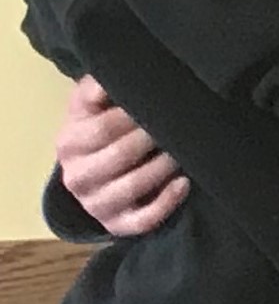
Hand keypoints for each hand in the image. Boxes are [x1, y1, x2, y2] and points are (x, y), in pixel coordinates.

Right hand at [55, 76, 186, 235]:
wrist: (91, 172)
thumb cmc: (97, 129)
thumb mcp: (91, 106)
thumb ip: (97, 89)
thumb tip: (107, 79)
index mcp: (68, 143)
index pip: (103, 129)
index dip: (133, 116)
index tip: (161, 102)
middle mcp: (76, 177)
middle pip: (119, 156)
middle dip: (152, 138)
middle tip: (180, 124)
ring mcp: (95, 204)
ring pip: (132, 187)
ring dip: (162, 167)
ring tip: (182, 151)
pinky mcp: (117, 225)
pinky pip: (143, 220)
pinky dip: (166, 202)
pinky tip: (184, 183)